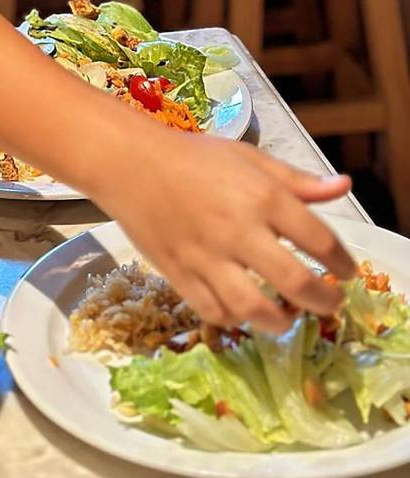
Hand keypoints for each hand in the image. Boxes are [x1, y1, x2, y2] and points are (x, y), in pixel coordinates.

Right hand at [96, 131, 355, 331]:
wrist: (130, 163)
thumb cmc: (193, 157)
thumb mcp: (249, 158)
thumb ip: (297, 179)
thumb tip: (343, 186)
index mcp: (261, 196)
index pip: (318, 238)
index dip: (342, 261)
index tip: (346, 271)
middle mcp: (238, 230)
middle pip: (294, 282)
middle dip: (322, 301)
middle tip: (329, 303)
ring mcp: (206, 256)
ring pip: (253, 308)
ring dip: (281, 321)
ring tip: (288, 317)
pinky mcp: (178, 273)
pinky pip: (213, 311)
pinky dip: (234, 318)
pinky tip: (243, 310)